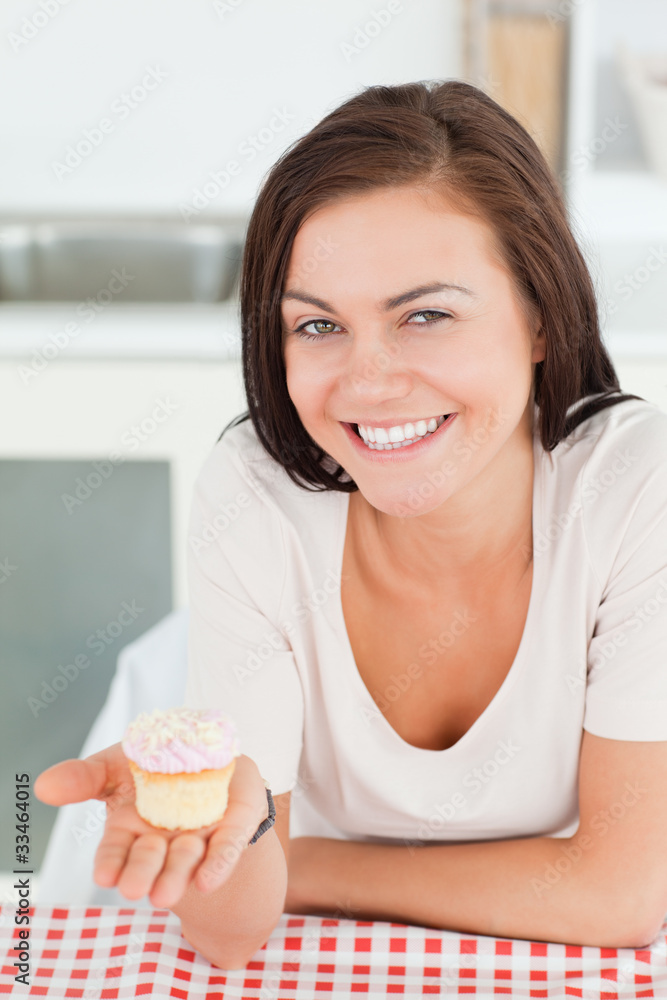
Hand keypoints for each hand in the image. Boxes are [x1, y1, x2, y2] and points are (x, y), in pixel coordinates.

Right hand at [34, 744, 268, 908]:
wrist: (210, 757)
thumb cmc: (155, 765)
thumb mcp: (115, 764)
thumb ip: (84, 777)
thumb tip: (42, 785)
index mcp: (130, 827)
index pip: (116, 850)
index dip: (112, 862)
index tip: (105, 875)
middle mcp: (162, 840)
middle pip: (150, 860)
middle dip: (142, 872)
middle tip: (133, 889)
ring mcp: (197, 836)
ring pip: (185, 859)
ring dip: (175, 875)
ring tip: (165, 894)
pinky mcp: (232, 828)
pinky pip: (226, 847)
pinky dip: (218, 864)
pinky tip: (208, 881)